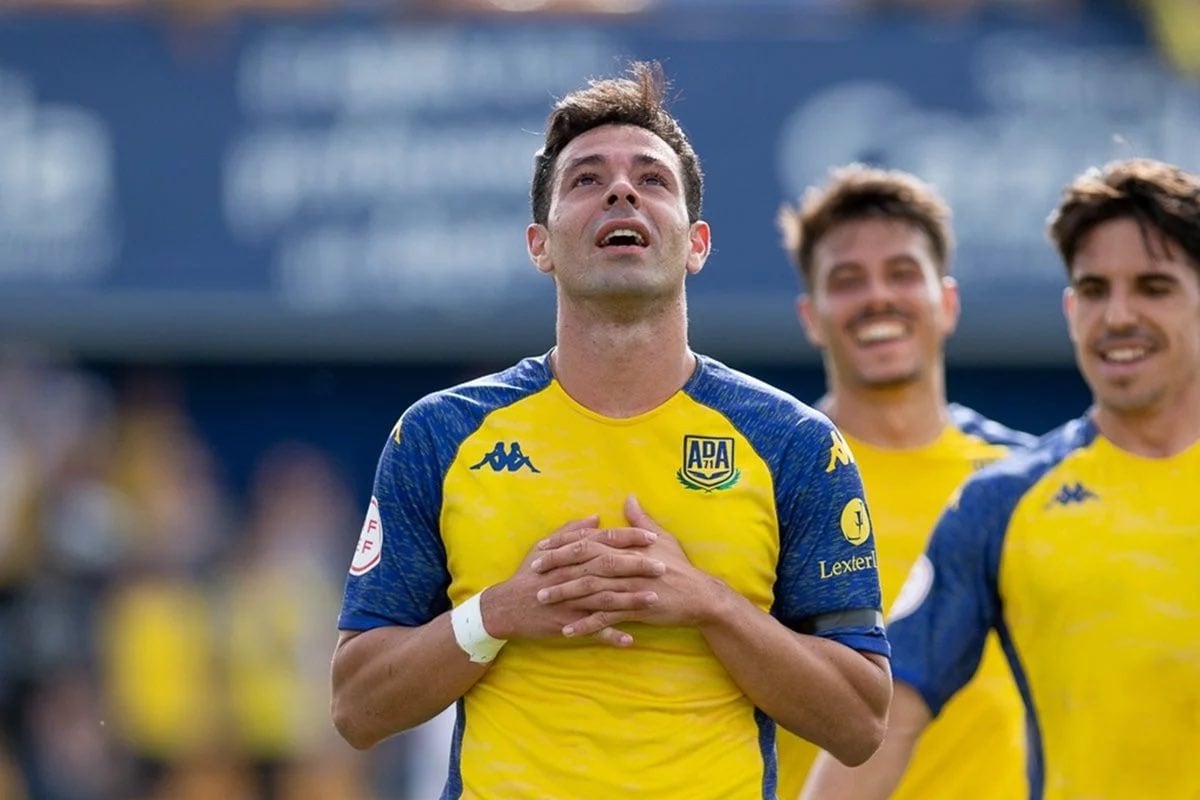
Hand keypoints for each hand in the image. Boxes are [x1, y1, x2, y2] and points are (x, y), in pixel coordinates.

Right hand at [480, 515, 661, 646]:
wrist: (505, 606)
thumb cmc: (529, 574)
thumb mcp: (545, 547)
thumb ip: (572, 531)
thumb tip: (596, 517)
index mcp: (570, 555)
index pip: (604, 541)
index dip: (629, 538)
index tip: (652, 538)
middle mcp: (572, 574)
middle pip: (609, 567)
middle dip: (637, 566)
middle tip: (663, 566)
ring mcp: (570, 600)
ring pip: (604, 598)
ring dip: (630, 600)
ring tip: (654, 599)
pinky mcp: (567, 622)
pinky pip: (592, 630)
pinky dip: (611, 636)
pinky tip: (631, 640)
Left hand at [535, 496, 725, 639]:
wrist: (701, 596)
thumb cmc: (680, 567)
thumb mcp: (662, 538)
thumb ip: (641, 519)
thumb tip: (629, 498)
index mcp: (627, 547)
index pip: (589, 542)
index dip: (564, 544)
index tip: (542, 548)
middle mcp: (625, 565)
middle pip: (584, 563)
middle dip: (556, 567)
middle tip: (533, 572)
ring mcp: (629, 587)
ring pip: (590, 590)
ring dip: (564, 594)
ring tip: (542, 599)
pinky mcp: (635, 609)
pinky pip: (605, 618)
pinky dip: (585, 624)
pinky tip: (568, 630)